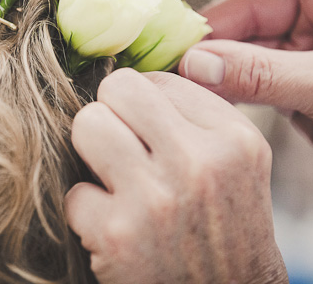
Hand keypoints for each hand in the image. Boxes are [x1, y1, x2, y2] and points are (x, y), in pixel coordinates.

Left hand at [65, 68, 287, 283]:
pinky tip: (116, 229)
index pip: (158, 79)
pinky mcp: (118, 236)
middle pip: (117, 88)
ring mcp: (156, 198)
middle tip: (122, 145)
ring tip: (115, 179)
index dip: (144, 106)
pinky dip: (89, 214)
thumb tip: (132, 75)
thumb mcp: (238, 162)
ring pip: (87, 124)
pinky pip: (74, 193)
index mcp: (232, 137)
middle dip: (112, 114)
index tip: (150, 133)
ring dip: (93, 153)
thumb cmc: (226, 227)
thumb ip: (196, 115)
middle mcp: (198, 162)